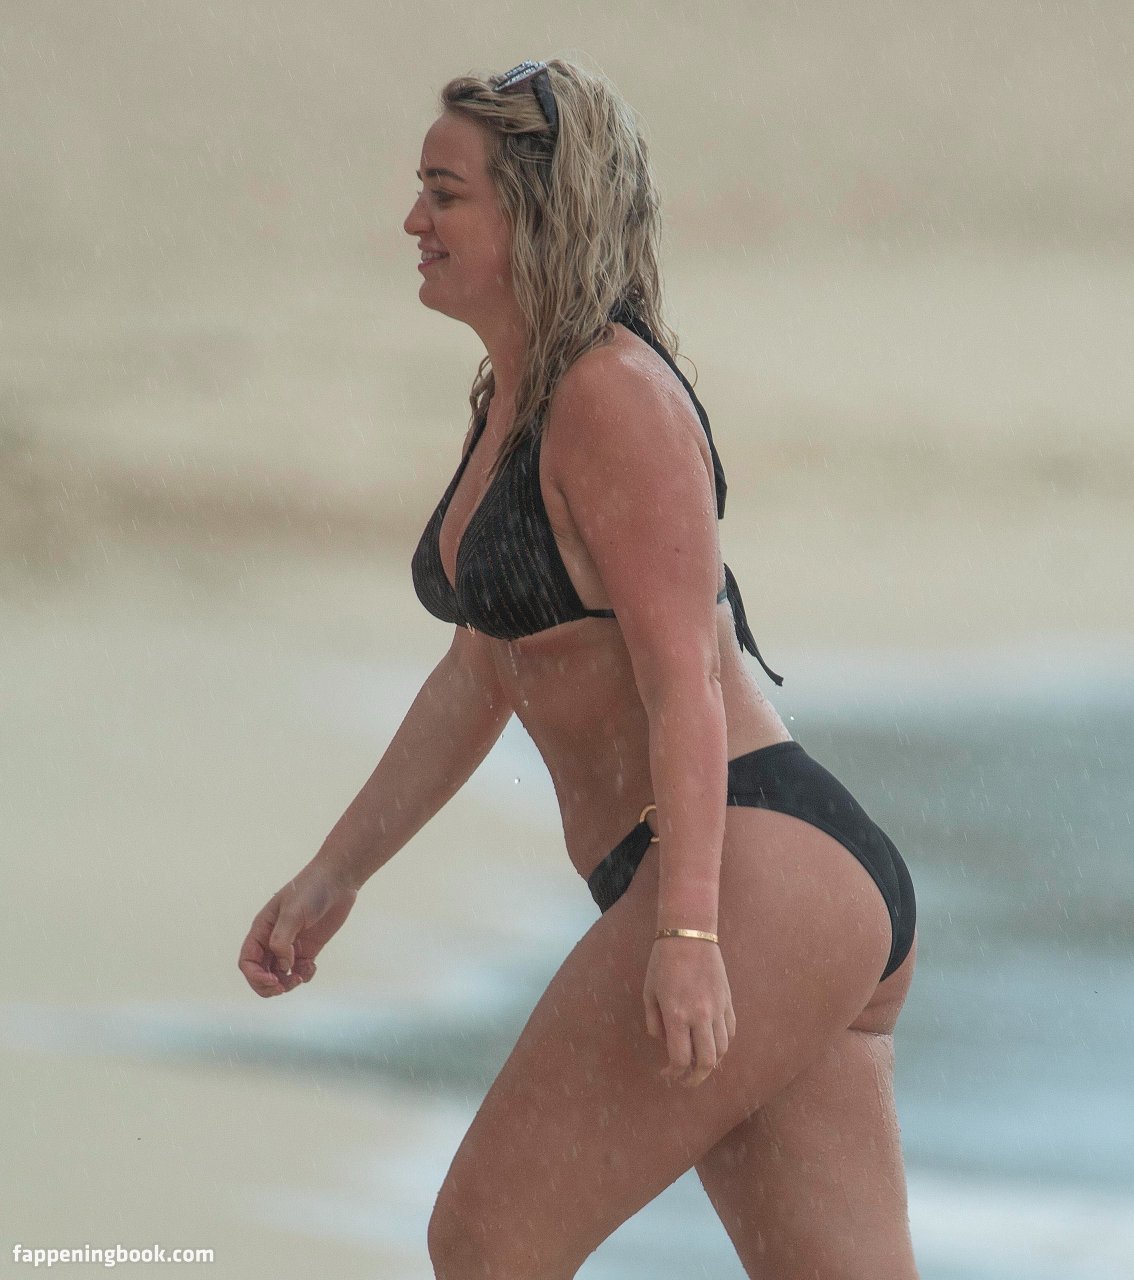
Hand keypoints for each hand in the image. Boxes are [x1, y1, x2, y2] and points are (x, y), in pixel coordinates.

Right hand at [238, 862, 356, 997]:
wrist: (337, 880)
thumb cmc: (311, 889)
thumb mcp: (292, 913)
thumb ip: (282, 940)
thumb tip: (283, 966)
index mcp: (262, 929)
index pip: (247, 961)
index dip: (255, 976)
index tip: (272, 980)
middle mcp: (273, 940)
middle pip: (260, 972)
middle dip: (268, 986)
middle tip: (283, 987)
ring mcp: (291, 945)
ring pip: (280, 975)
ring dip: (287, 983)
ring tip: (300, 977)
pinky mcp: (308, 948)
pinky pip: (299, 971)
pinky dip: (303, 975)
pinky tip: (312, 967)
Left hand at [643, 937, 735, 1086]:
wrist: (689, 935)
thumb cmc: (663, 962)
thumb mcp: (649, 992)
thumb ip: (654, 1022)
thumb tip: (663, 1042)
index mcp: (677, 1015)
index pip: (680, 1058)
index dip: (674, 1072)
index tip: (667, 1073)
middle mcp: (700, 1016)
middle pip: (707, 1062)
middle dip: (696, 1078)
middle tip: (686, 1081)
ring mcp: (718, 1009)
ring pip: (723, 1050)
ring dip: (711, 1062)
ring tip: (699, 1063)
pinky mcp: (728, 1001)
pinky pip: (730, 1031)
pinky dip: (723, 1043)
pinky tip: (712, 1042)